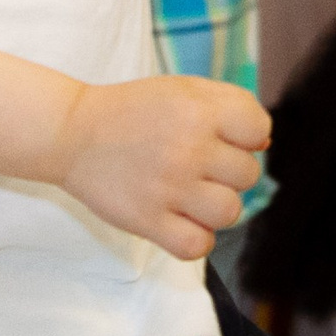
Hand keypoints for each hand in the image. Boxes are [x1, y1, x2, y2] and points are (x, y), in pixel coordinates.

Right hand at [54, 76, 269, 261]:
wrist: (72, 134)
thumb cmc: (132, 111)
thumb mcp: (181, 89)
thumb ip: (227, 105)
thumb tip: (263, 143)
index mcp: (198, 109)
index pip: (258, 128)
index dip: (246, 136)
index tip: (224, 138)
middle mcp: (189, 147)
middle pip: (248, 175)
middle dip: (228, 172)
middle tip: (198, 165)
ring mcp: (170, 187)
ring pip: (230, 213)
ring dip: (215, 207)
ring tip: (190, 194)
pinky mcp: (149, 221)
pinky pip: (199, 246)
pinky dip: (195, 238)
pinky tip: (180, 220)